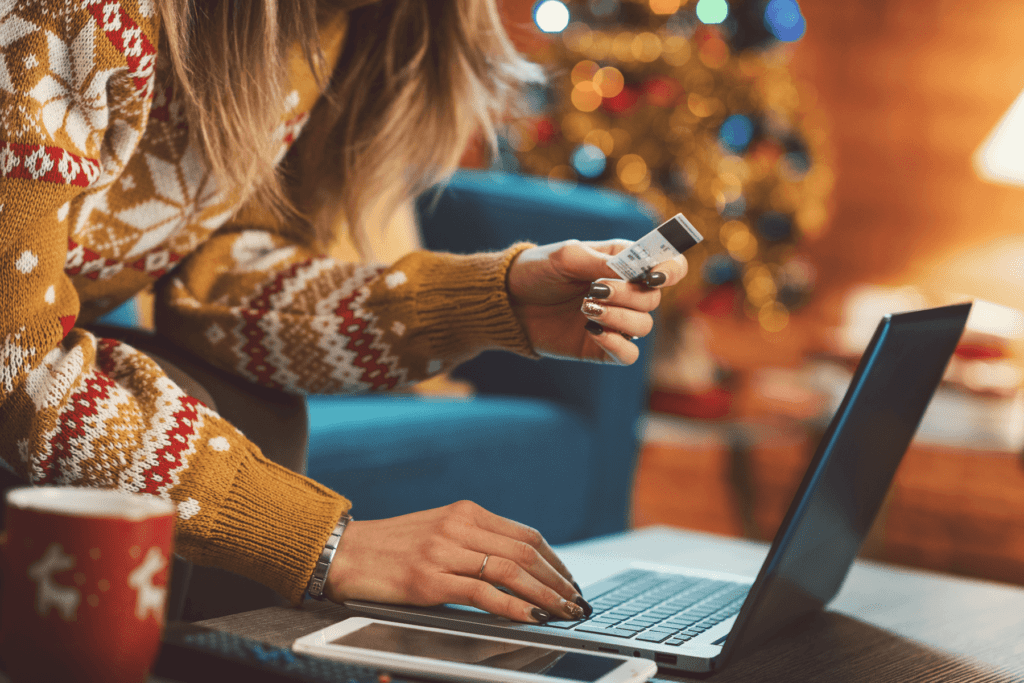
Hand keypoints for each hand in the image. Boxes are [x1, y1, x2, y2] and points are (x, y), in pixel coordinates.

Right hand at [324, 501, 589, 622]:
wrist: (344, 553)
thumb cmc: (391, 547)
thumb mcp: (438, 530)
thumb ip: (474, 540)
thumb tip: (517, 566)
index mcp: (465, 512)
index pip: (525, 534)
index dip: (554, 560)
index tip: (569, 580)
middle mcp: (458, 526)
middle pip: (525, 552)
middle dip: (557, 580)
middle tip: (575, 601)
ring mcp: (444, 552)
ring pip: (510, 572)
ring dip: (544, 595)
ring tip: (562, 612)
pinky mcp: (430, 580)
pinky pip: (483, 594)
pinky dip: (513, 607)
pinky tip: (531, 617)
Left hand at [507, 239, 688, 364]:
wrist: (509, 302)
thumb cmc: (538, 271)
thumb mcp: (566, 256)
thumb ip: (600, 261)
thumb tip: (628, 272)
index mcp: (625, 264)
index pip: (669, 267)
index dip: (670, 270)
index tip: (652, 276)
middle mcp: (627, 293)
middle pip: (654, 299)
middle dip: (627, 295)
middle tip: (594, 290)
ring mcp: (616, 321)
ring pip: (644, 326)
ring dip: (618, 317)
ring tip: (585, 308)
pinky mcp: (603, 347)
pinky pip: (629, 355)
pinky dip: (617, 344)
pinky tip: (593, 332)